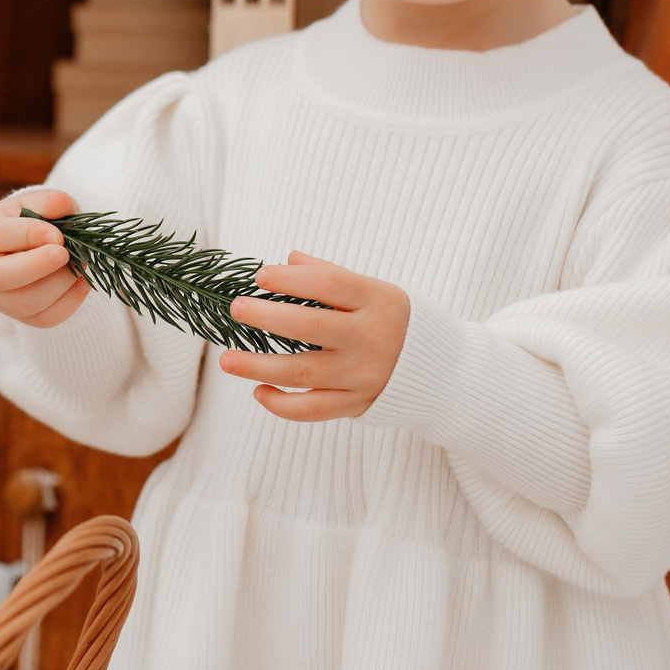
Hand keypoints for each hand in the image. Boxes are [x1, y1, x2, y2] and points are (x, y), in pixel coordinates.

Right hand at [0, 189, 87, 327]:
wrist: (38, 244)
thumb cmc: (39, 218)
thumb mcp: (43, 202)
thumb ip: (52, 201)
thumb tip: (61, 205)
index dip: (27, 235)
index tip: (58, 235)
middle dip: (36, 267)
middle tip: (64, 255)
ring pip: (22, 303)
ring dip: (57, 286)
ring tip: (78, 266)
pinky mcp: (17, 315)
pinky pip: (42, 319)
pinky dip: (68, 303)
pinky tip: (82, 283)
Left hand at [215, 251, 409, 420]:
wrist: (443, 370)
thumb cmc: (395, 320)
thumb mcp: (375, 290)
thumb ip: (331, 276)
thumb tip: (288, 259)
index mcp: (377, 301)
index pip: (329, 285)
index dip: (291, 280)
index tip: (259, 276)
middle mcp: (370, 339)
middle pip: (308, 328)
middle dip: (265, 318)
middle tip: (235, 309)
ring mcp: (362, 375)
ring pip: (302, 373)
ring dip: (258, 366)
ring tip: (225, 359)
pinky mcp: (356, 404)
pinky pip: (312, 410)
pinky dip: (281, 404)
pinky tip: (258, 390)